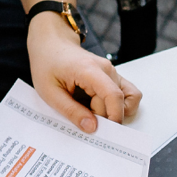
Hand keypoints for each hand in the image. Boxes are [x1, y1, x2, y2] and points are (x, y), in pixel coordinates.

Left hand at [28, 16, 142, 134]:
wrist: (51, 44)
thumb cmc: (47, 64)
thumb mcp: (50, 92)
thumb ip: (71, 111)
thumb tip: (92, 128)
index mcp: (89, 70)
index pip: (112, 95)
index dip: (113, 117)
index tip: (103, 132)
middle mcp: (106, 69)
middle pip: (116, 102)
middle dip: (103, 117)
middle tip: (82, 119)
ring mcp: (112, 72)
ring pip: (126, 99)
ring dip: (113, 111)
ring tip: (92, 112)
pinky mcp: (113, 76)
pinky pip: (128, 94)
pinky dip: (120, 105)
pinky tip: (102, 108)